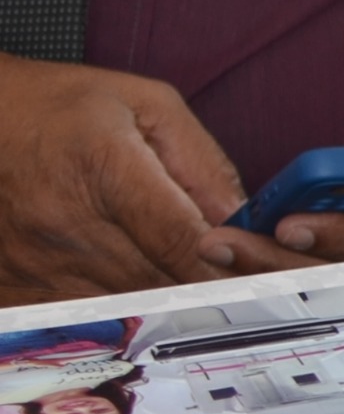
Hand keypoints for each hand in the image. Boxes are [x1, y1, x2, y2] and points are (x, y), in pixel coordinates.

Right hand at [0, 54, 242, 301]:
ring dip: (157, 288)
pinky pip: (81, 309)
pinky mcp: (14, 284)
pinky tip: (116, 268)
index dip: (225, 262)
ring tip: (163, 255)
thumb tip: (239, 214)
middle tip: (221, 263)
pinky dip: (111, 297)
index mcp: (104, 168)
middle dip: (199, 277)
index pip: (180, 239)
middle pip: (157, 279)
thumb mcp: (145, 103)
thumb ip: (201, 160)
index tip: (251, 266)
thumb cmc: (56, 105)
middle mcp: (65, 222)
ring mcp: (35, 260)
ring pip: (125, 301)